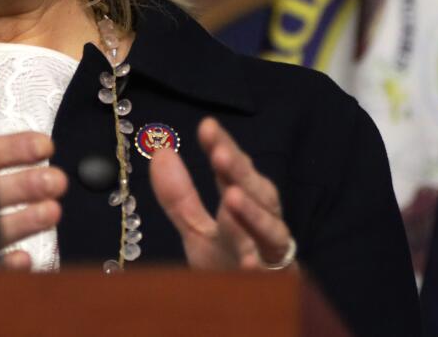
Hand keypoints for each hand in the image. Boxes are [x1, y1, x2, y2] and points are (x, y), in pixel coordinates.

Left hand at [149, 117, 295, 270]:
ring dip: (253, 215)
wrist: (247, 311)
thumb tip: (160, 151)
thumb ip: (179, 194)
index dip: (222, 147)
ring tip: (233, 198)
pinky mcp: (277, 285)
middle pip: (257, 192)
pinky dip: (261, 269)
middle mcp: (261, 224)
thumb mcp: (196, 229)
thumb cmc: (227, 264)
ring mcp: (271, 255)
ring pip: (270, 231)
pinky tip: (248, 263)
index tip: (207, 126)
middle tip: (220, 154)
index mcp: (242, 205)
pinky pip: (272, 276)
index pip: (232, 171)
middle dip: (240, 173)